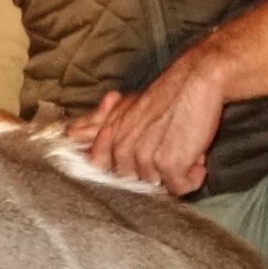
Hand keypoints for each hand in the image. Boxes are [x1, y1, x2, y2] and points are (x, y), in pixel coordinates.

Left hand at [77, 52, 226, 193]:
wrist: (195, 80)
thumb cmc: (164, 95)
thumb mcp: (123, 107)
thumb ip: (95, 124)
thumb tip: (71, 135)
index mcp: (107, 135)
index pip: (94, 165)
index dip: (110, 171)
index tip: (135, 163)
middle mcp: (121, 148)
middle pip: (134, 182)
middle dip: (154, 170)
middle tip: (168, 146)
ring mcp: (144, 158)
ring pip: (159, 185)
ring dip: (176, 171)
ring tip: (183, 145)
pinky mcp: (169, 164)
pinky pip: (181, 188)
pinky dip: (193, 177)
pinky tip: (197, 156)